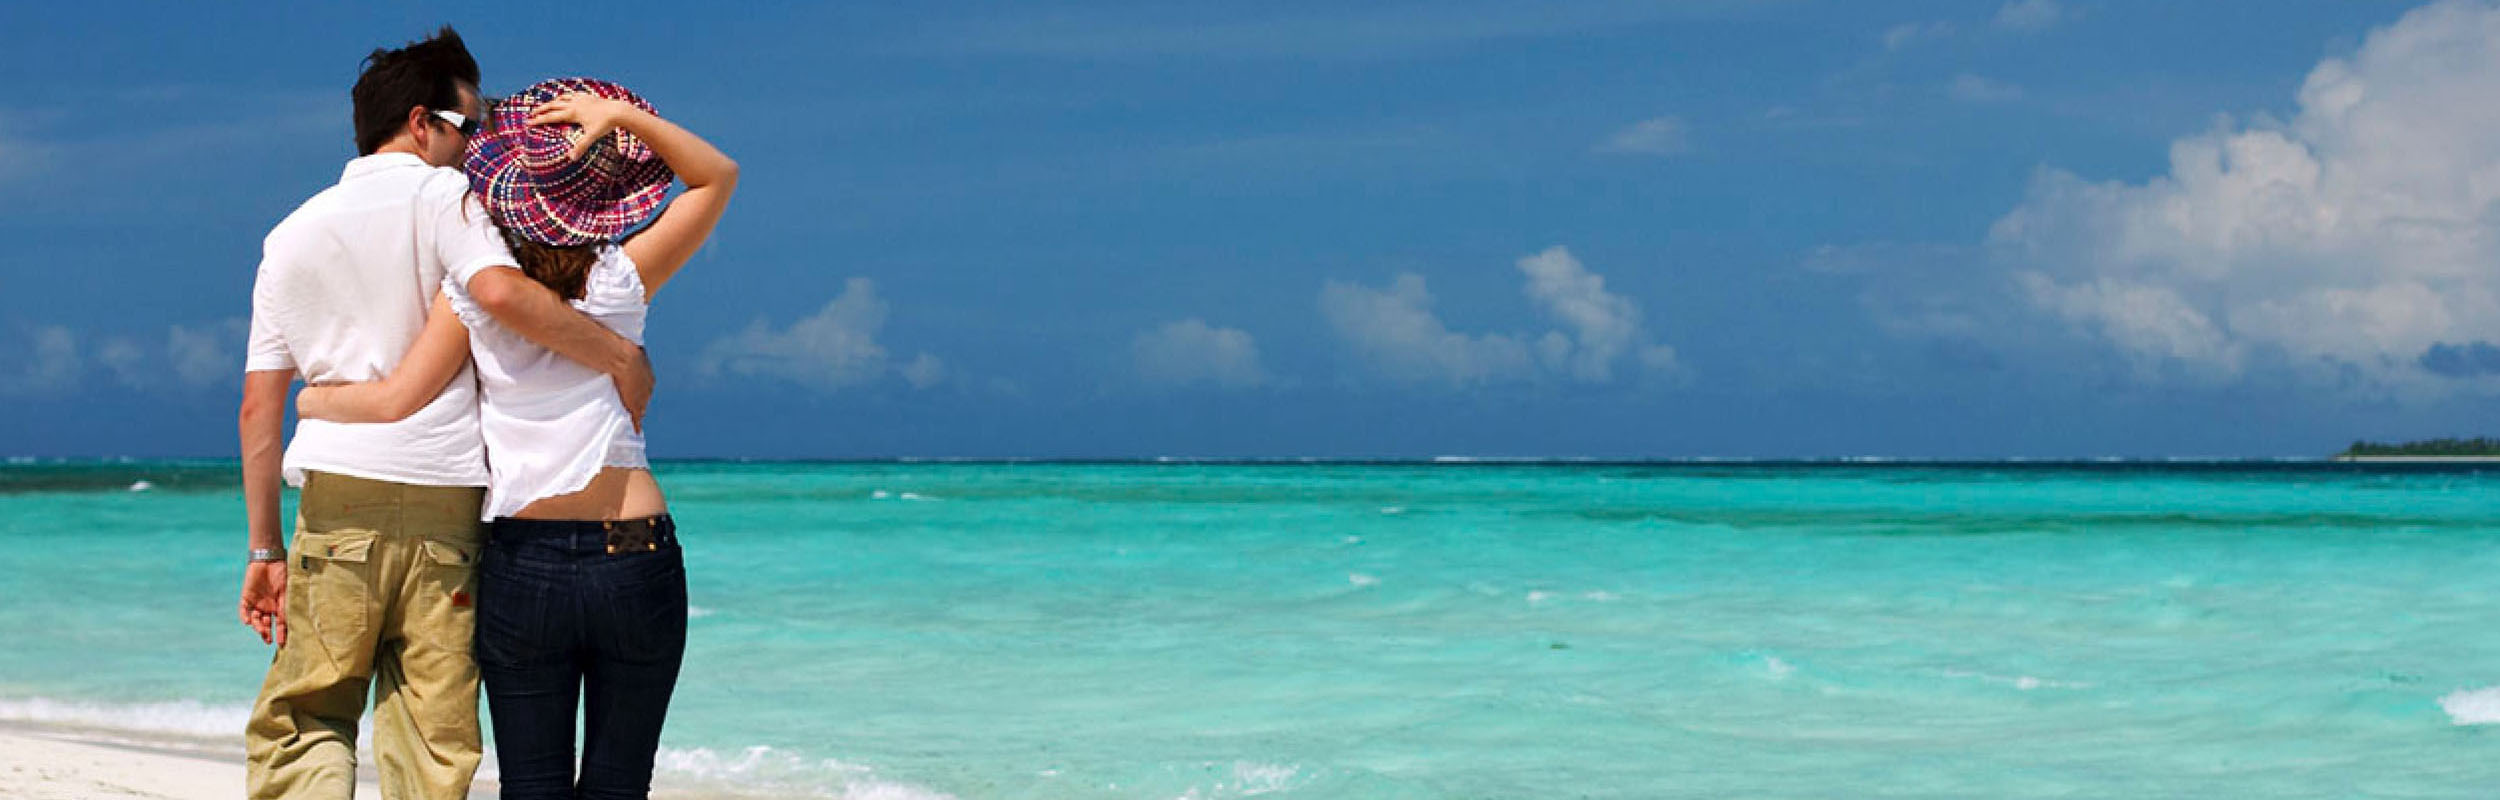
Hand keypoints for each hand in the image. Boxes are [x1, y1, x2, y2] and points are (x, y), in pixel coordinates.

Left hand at [239, 560, 287, 645]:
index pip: (279, 624)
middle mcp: (267, 607)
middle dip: (266, 633)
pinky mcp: (246, 598)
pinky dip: (244, 617)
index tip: (282, 643)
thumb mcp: (286, 593)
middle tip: (268, 641)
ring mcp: (256, 603)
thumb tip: (286, 624)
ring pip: (255, 620)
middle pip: (266, 624)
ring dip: (257, 626)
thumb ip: (284, 608)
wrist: (269, 560)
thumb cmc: (282, 575)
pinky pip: (243, 610)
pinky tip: (247, 622)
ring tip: (261, 630)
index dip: (281, 634)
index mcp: (278, 607)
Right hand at [528, 93, 644, 161]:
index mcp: (572, 113)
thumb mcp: (592, 137)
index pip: (551, 117)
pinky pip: (573, 95)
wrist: (618, 111)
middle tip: (531, 114)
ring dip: (552, 102)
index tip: (528, 123)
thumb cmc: (605, 124)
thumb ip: (581, 147)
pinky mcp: (587, 97)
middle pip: (552, 106)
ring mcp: (580, 99)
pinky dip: (566, 97)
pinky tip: (567, 98)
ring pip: (561, 98)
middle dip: (541, 110)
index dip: (539, 120)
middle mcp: (574, 104)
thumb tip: (571, 159)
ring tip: (547, 106)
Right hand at [613, 347, 653, 432]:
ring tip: (633, 418)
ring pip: (641, 407)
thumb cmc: (623, 350)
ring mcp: (642, 396)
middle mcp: (648, 386)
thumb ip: (627, 351)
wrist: (624, 358)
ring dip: (637, 412)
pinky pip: (636, 417)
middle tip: (633, 406)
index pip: (645, 386)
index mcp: (647, 374)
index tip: (635, 393)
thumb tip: (620, 343)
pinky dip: (636, 424)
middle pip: (644, 397)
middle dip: (640, 401)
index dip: (639, 390)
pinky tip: (636, 430)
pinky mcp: (634, 404)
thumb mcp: (629, 349)